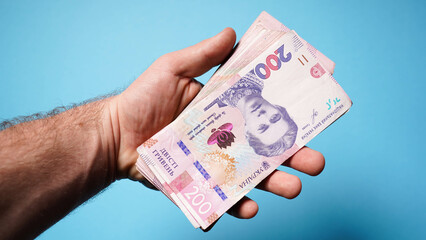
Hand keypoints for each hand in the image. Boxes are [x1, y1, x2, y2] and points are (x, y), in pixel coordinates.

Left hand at [105, 28, 324, 218]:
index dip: (288, 118)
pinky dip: (232, 207)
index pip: (264, 114)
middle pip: (265, 150)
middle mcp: (225, 140)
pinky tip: (245, 208)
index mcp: (224, 112)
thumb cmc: (141, 99)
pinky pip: (218, 200)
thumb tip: (233, 33)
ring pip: (250, 178)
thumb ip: (203, 54)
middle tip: (315, 163)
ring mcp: (212, 165)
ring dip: (274, 184)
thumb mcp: (172, 69)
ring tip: (292, 188)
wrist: (113, 133)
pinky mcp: (196, 186)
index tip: (313, 119)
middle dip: (294, 157)